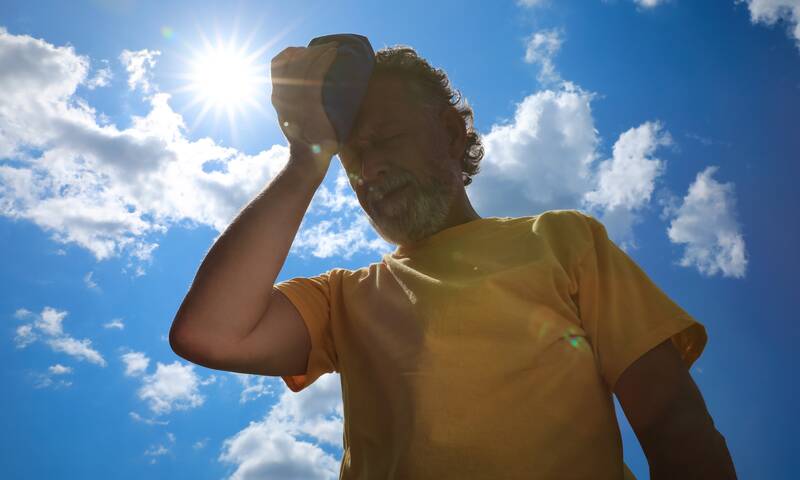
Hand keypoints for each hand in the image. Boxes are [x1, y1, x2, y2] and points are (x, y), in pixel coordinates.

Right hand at [270, 42, 338, 174]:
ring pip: (306, 63)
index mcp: (277, 97)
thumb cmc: (304, 143)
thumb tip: (298, 94)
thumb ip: (290, 105)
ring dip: (320, 52)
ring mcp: (295, 96)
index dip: (288, 54)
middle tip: (325, 48)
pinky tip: (335, 54)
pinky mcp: (310, 100)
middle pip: (292, 60)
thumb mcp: (289, 121)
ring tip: (333, 48)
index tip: (302, 52)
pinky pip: (317, 73)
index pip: (276, 64)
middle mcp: (283, 93)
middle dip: (309, 51)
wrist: (306, 159)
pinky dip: (326, 60)